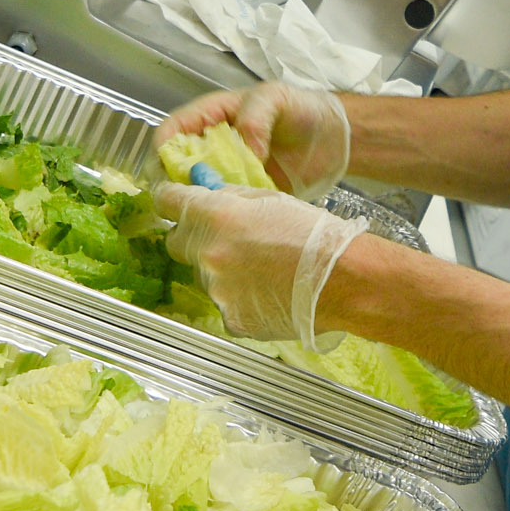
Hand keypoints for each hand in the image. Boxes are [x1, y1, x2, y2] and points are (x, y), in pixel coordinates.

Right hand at [151, 83, 351, 200]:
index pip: (171, 132)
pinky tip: (230, 222)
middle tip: (184, 201)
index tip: (166, 173)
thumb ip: (255, 117)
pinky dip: (222, 214)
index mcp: (211, 117)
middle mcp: (212, 146)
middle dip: (174, 183)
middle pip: (176, 166)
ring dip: (197, 201)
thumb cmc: (302, 108)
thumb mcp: (276, 98)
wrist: (336, 138)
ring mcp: (227, 172)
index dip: (162, 151)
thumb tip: (245, 151)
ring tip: (207, 215)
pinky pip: (224, 206)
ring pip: (196, 190)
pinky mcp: (244, 194)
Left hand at [151, 182, 364, 350]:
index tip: (174, 201)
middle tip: (222, 237)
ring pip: (203, 276)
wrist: (343, 280)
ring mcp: (217, 290)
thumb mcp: (270, 199)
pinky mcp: (231, 319)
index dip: (171, 199)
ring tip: (260, 269)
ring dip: (221, 270)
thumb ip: (230, 197)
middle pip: (177, 242)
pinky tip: (267, 292)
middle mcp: (207, 254)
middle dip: (193, 237)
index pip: (167, 201)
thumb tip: (207, 191)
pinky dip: (239, 298)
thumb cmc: (314, 234)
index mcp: (215, 216)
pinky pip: (225, 303)